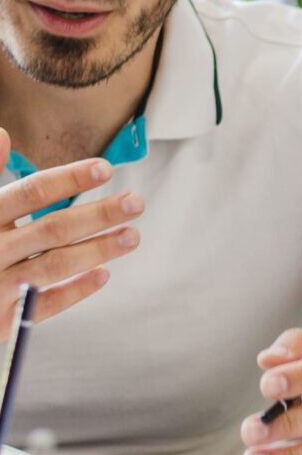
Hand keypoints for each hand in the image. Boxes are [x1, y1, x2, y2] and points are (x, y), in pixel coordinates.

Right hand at [0, 127, 141, 321]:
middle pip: (51, 229)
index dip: (68, 179)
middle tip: (136, 202)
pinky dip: (75, 290)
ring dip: (97, 250)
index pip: (30, 192)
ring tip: (132, 236)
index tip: (106, 169)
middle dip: (97, 215)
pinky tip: (103, 274)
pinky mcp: (3, 320)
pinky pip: (45, 305)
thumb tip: (4, 134)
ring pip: (55, 266)